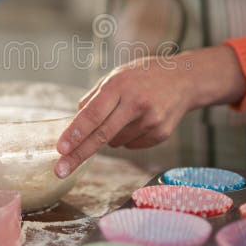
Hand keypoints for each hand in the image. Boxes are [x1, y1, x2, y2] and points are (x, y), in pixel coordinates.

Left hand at [54, 46, 245, 177]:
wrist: (185, 80)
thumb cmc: (144, 76)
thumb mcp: (116, 76)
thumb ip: (94, 98)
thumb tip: (74, 123)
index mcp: (120, 85)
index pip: (93, 114)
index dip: (75, 133)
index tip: (60, 148)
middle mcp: (136, 103)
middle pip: (102, 135)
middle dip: (78, 154)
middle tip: (60, 169)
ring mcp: (151, 121)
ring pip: (115, 142)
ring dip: (110, 136)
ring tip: (126, 115)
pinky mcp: (161, 134)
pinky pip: (130, 145)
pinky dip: (127, 137)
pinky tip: (139, 121)